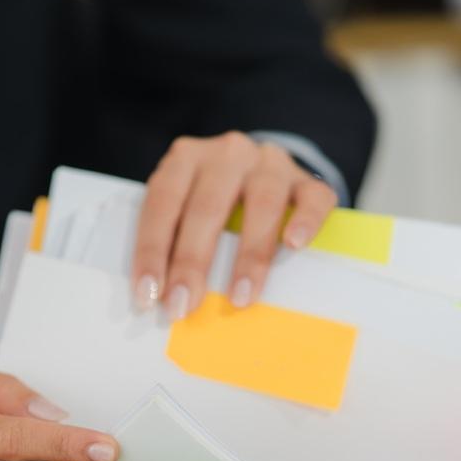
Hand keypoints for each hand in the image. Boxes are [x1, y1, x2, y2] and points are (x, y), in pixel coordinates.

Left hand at [130, 132, 338, 318]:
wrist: (263, 173)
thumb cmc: (214, 202)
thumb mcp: (186, 208)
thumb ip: (175, 238)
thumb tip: (163, 298)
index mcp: (186, 158)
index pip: (162, 204)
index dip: (152, 252)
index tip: (148, 296)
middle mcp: (227, 154)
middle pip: (207, 208)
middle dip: (191, 262)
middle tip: (183, 306)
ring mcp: (270, 163)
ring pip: (262, 204)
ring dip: (249, 256)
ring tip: (239, 298)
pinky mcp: (307, 180)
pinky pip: (312, 198)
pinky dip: (304, 221)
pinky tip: (294, 245)